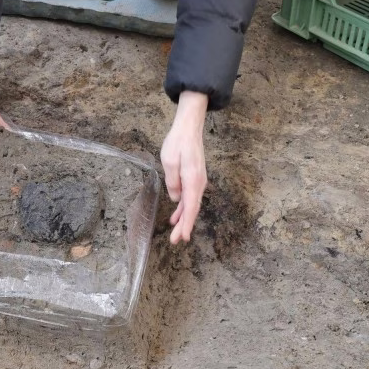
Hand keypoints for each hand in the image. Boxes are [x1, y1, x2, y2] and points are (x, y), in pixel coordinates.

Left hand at [160, 91, 208, 243]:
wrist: (189, 128)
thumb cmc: (178, 142)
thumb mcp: (169, 161)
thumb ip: (172, 182)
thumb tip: (175, 198)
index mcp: (192, 180)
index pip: (190, 207)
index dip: (186, 224)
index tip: (183, 237)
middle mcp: (198, 183)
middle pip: (192, 209)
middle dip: (185, 226)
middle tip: (176, 240)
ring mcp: (198, 181)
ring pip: (191, 204)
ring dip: (184, 218)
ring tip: (175, 232)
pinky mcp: (194, 178)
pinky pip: (190, 196)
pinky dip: (184, 207)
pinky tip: (176, 214)